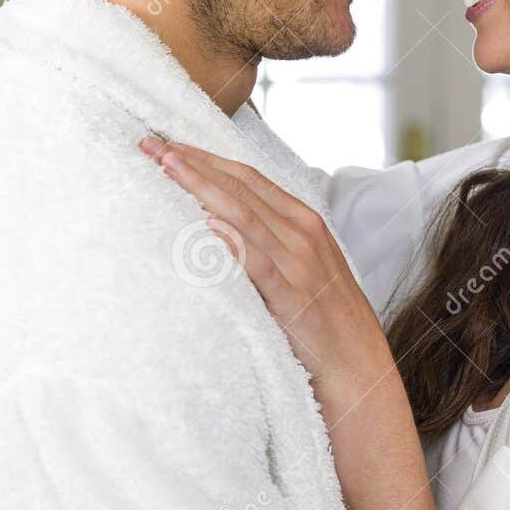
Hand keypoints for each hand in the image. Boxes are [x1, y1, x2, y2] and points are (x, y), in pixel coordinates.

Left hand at [141, 136, 387, 395]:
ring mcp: (299, 263)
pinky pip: (260, 263)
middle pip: (240, 187)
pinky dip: (235, 241)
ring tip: (167, 168)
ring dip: (202, 188)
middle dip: (194, 164)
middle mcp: (302, 233)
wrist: (358, 364)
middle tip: (151, 145)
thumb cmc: (324, 316)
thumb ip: (268, 240)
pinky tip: (208, 223)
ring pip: (245, 215)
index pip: (247, 177)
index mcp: (304, 220)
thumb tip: (217, 221)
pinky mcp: (294, 297)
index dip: (207, 158)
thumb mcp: (301, 266)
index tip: (169, 145)